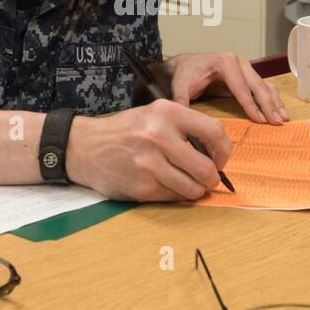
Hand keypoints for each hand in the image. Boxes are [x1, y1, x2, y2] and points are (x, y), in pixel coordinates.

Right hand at [66, 99, 232, 202]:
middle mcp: (160, 136)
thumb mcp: (155, 115)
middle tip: (207, 178)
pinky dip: (175, 195)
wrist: (85, 147)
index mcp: (167, 113)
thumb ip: (185, 128)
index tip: (220, 159)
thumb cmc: (126, 131)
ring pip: (193, 188)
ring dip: (195, 190)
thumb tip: (218, 154)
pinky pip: (173, 197)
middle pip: (207, 169)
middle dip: (212, 179)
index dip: (224, 151)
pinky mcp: (142, 186)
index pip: (215, 132)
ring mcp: (150, 163)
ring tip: (186, 183)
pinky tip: (165, 185)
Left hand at [164, 52, 287, 123]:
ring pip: (265, 86)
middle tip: (277, 122)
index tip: (260, 120)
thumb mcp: (180, 87)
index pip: (241, 87)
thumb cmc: (184, 74)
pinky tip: (279, 112)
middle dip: (269, 105)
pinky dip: (273, 99)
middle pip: (258, 86)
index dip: (251, 105)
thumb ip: (182, 103)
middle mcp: (239, 62)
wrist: (184, 65)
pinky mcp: (248, 75)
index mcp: (225, 62)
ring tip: (283, 119)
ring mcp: (246, 68)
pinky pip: (264, 87)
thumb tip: (186, 122)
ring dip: (275, 103)